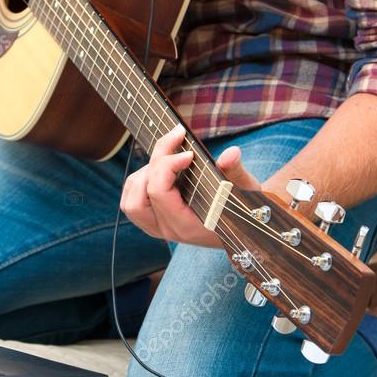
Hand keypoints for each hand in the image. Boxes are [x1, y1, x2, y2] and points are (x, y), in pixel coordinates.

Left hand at [120, 125, 262, 246]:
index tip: (189, 153)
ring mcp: (159, 229)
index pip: (159, 193)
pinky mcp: (154, 223)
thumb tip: (231, 153)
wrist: (244, 225)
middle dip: (155, 165)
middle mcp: (169, 231)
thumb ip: (235, 172)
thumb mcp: (245, 189)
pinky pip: (131, 203)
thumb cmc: (244, 206)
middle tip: (177, 146)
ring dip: (144, 174)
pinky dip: (140, 182)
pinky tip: (161, 169)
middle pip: (139, 196)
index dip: (167, 165)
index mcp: (188, 227)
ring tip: (169, 159)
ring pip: (130, 201)